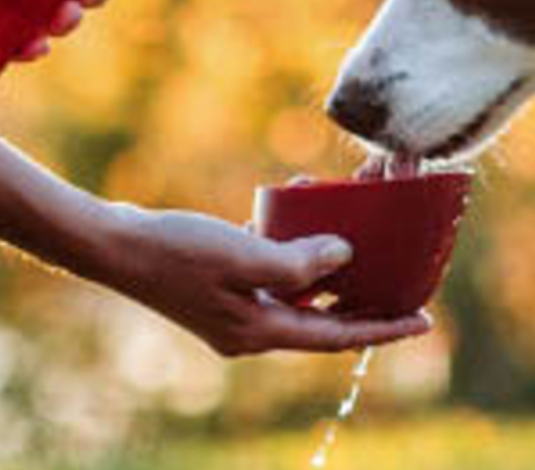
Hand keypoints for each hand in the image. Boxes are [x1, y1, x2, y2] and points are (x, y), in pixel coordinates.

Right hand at [99, 205, 430, 354]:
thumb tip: (344, 257)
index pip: (337, 336)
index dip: (383, 328)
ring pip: (298, 284)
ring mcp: (234, 304)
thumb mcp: (243, 256)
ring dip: (326, 253)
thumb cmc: (173, 250)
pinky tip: (301, 198)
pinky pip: (271, 263)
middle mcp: (251, 326)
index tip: (425, 321)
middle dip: (363, 290)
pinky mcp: (221, 280)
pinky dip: (290, 237)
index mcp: (259, 332)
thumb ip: (298, 263)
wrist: (109, 243)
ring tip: (357, 220)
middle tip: (404, 275)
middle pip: (323, 314)